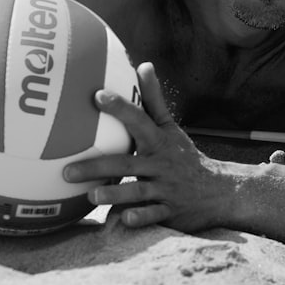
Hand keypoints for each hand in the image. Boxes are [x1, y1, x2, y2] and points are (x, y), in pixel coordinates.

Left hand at [63, 63, 233, 231]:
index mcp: (159, 141)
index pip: (138, 120)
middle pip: (127, 163)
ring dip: (115, 193)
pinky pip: (153, 215)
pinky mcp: (169, 211)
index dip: (119, 107)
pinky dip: (140, 217)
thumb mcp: (171, 127)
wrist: (217, 191)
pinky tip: (123, 219)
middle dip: (98, 165)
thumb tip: (144, 65)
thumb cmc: (184, 156)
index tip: (97, 96)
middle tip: (67, 170)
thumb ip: (154, 100)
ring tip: (91, 195)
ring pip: (138, 191)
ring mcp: (166, 189)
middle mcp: (161, 164)